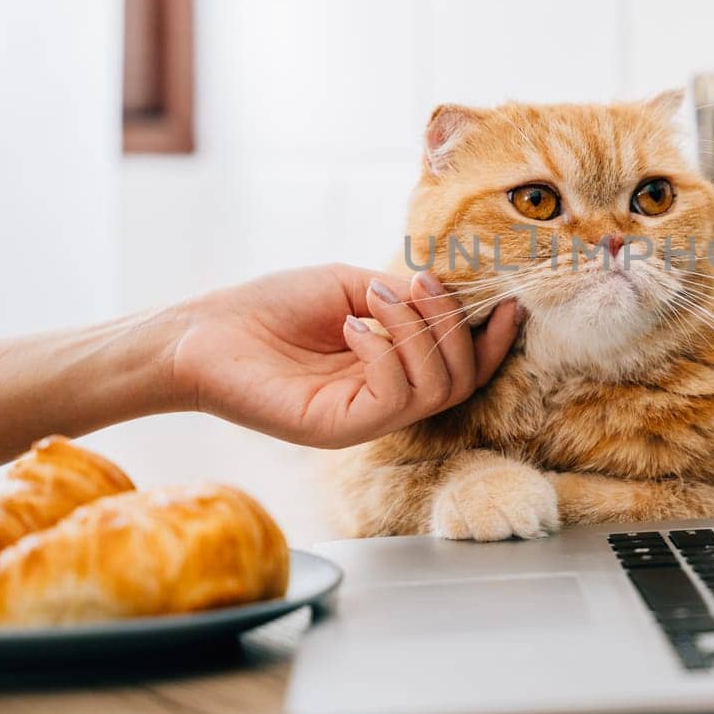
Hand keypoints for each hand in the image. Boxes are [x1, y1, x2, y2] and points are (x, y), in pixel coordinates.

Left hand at [168, 264, 519, 448]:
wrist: (205, 332)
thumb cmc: (270, 307)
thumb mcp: (351, 285)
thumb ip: (403, 295)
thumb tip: (450, 293)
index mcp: (392, 369)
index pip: (462, 367)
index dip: (492, 340)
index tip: (508, 303)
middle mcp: (385, 399)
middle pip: (461, 379)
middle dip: (452, 325)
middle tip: (417, 285)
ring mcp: (364, 418)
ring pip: (435, 389)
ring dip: (417, 331)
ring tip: (375, 297)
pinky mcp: (339, 428)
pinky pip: (394, 397)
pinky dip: (385, 352)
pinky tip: (351, 326)